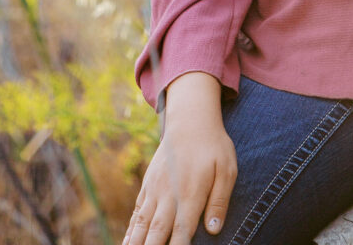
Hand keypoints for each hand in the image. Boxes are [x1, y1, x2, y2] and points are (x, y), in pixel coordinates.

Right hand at [122, 77, 236, 244]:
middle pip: (156, 232)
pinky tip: (126, 243)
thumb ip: (220, 201)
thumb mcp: (227, 170)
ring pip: (142, 224)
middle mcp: (169, 195)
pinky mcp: (148, 184)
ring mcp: (155, 190)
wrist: (190, 119)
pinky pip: (137, 212)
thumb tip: (214, 230)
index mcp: (191, 194)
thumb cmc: (214, 146)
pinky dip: (131, 230)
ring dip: (136, 243)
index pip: (182, 233)